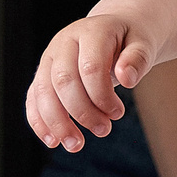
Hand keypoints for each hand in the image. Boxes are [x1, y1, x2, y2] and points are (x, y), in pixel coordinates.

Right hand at [26, 14, 156, 152]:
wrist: (115, 31)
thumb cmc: (130, 40)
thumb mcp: (143, 44)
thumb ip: (138, 58)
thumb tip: (127, 79)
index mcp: (91, 31)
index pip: (90, 67)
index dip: (102, 96)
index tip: (118, 114)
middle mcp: (64, 42)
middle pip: (63, 81)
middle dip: (82, 112)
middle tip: (104, 130)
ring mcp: (50, 57)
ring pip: (42, 91)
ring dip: (57, 123)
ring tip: (75, 145)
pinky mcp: (43, 73)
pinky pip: (33, 98)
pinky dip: (39, 122)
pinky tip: (52, 141)